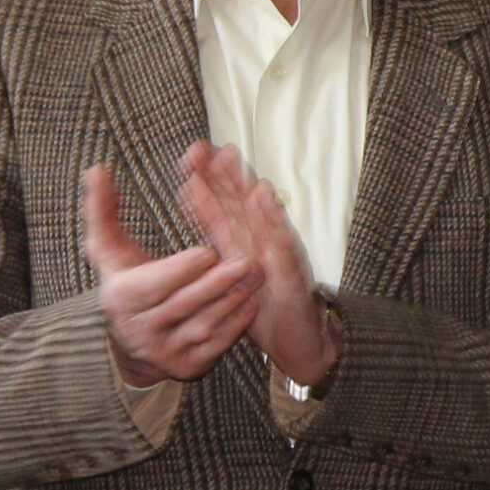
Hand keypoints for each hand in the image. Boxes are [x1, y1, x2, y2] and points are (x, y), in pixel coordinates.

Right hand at [80, 164, 258, 386]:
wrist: (129, 342)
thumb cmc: (125, 284)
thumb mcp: (110, 251)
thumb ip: (103, 211)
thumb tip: (96, 170)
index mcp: (122, 300)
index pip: (153, 286)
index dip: (180, 270)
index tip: (207, 251)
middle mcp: (140, 331)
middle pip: (183, 305)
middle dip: (216, 283)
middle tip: (246, 261)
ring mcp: (164, 352)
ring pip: (203, 325)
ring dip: (232, 301)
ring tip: (256, 277)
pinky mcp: (187, 367)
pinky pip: (216, 346)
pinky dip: (236, 325)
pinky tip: (252, 302)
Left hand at [175, 143, 335, 385]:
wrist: (299, 343)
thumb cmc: (265, 311)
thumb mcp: (231, 278)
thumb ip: (216, 243)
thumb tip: (194, 205)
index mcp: (241, 245)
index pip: (221, 208)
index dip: (206, 181)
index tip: (189, 156)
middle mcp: (258, 243)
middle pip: (237, 202)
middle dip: (219, 173)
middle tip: (201, 147)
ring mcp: (277, 253)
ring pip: (258, 213)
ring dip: (243, 184)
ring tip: (230, 158)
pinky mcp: (290, 270)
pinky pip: (279, 240)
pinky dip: (271, 217)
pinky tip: (263, 195)